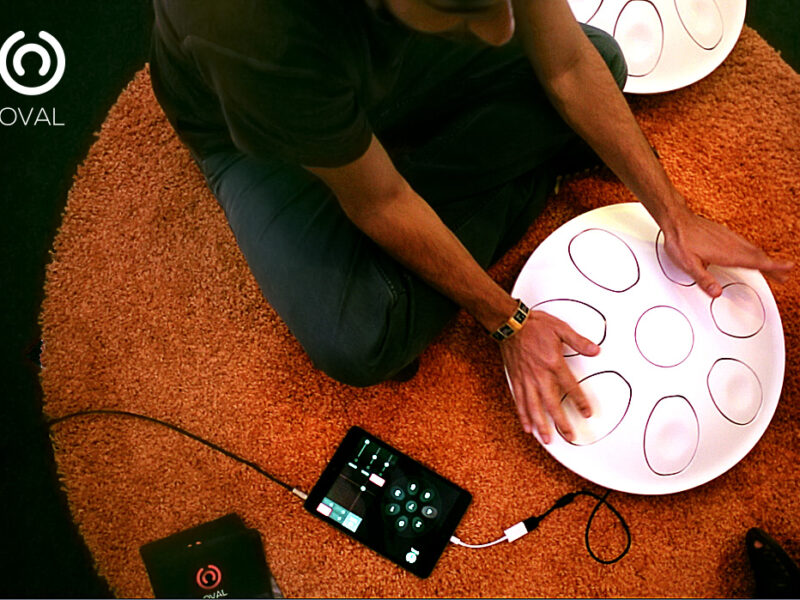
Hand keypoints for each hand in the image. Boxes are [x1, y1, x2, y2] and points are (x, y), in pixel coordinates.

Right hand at [499, 311, 599, 443]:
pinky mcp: (516, 379)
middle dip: (560, 422)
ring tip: (546, 438)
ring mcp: (526, 379)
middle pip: (551, 404)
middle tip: (569, 435)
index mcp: (553, 363)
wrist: (510, 323)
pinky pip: (520, 401)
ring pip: (534, 407)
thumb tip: (595, 350)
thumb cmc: (535, 325)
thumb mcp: (561, 329)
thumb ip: (578, 341)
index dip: (580, 402)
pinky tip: (527, 426)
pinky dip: (523, 415)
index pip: (570, 388)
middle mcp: (539, 375)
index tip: (586, 413)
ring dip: (541, 424)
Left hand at [661, 206, 793, 296]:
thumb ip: (703, 279)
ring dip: (764, 259)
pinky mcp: (724, 233)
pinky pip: (744, 244)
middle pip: (758, 256)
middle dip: (773, 266)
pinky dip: (754, 251)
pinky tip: (751, 254)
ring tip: (772, 267)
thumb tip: (717, 292)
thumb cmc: (681, 240)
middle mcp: (731, 244)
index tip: (788, 268)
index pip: (755, 261)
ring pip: (752, 249)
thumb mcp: (688, 264)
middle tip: (785, 274)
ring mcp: (729, 237)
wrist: (677, 220)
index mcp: (727, 253)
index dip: (773, 266)